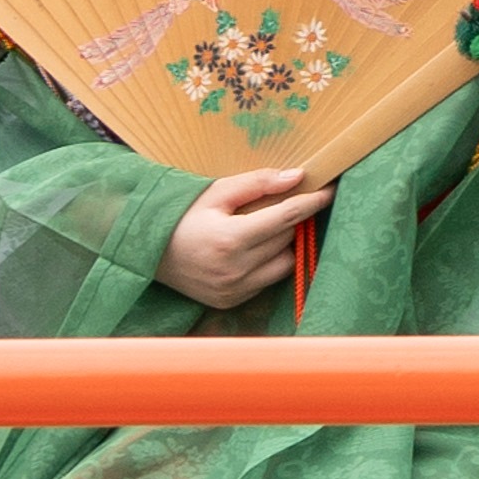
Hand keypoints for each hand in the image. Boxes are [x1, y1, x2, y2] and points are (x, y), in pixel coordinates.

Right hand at [159, 166, 315, 310]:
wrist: (148, 253)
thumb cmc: (183, 217)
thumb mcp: (216, 192)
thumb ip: (258, 183)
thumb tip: (298, 176)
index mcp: (230, 239)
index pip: (287, 217)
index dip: (313, 201)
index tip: (330, 188)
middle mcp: (234, 270)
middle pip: (287, 238)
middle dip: (290, 219)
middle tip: (279, 205)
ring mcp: (233, 290)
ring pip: (284, 262)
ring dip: (282, 243)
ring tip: (259, 230)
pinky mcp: (231, 302)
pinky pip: (268, 280)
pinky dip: (268, 263)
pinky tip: (249, 251)